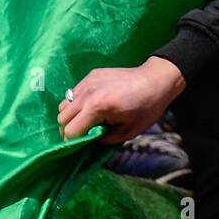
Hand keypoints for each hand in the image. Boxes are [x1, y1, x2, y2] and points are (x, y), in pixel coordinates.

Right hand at [57, 57, 186, 143]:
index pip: (70, 130)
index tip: (83, 144)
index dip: (74, 141)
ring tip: (87, 119)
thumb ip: (106, 140)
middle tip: (84, 133)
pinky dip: (78, 102)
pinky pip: (74, 92)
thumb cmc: (147, 107)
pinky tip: (93, 104)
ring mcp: (88, 81)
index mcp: (97, 107)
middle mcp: (87, 93)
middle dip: (70, 129)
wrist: (156, 80)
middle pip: (62, 117)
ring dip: (71, 115)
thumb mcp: (129, 131)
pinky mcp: (91, 75)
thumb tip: (90, 143)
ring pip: (64, 104)